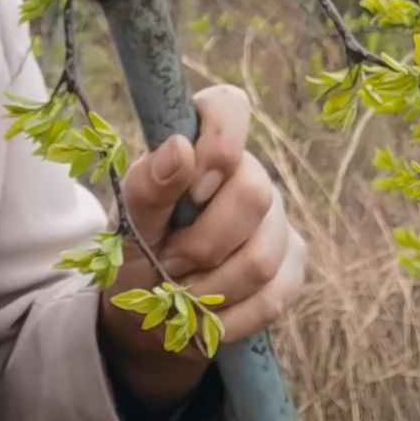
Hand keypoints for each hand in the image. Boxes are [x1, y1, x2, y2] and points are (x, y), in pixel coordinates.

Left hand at [99, 85, 306, 413]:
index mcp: (203, 144)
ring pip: (262, 257)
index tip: (191, 191)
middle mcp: (249, 173)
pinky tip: (204, 314)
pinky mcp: (292, 265)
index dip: (219, 145)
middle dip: (201, 243)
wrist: (150, 311)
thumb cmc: (136, 250)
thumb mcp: (127, 222)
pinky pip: (272, 297)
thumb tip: (181, 146)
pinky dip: (227, 315)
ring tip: (179, 290)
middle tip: (166, 261)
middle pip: (255, 195)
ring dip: (209, 287)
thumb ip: (148, 185)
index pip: (229, 105)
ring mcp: (278, 220)